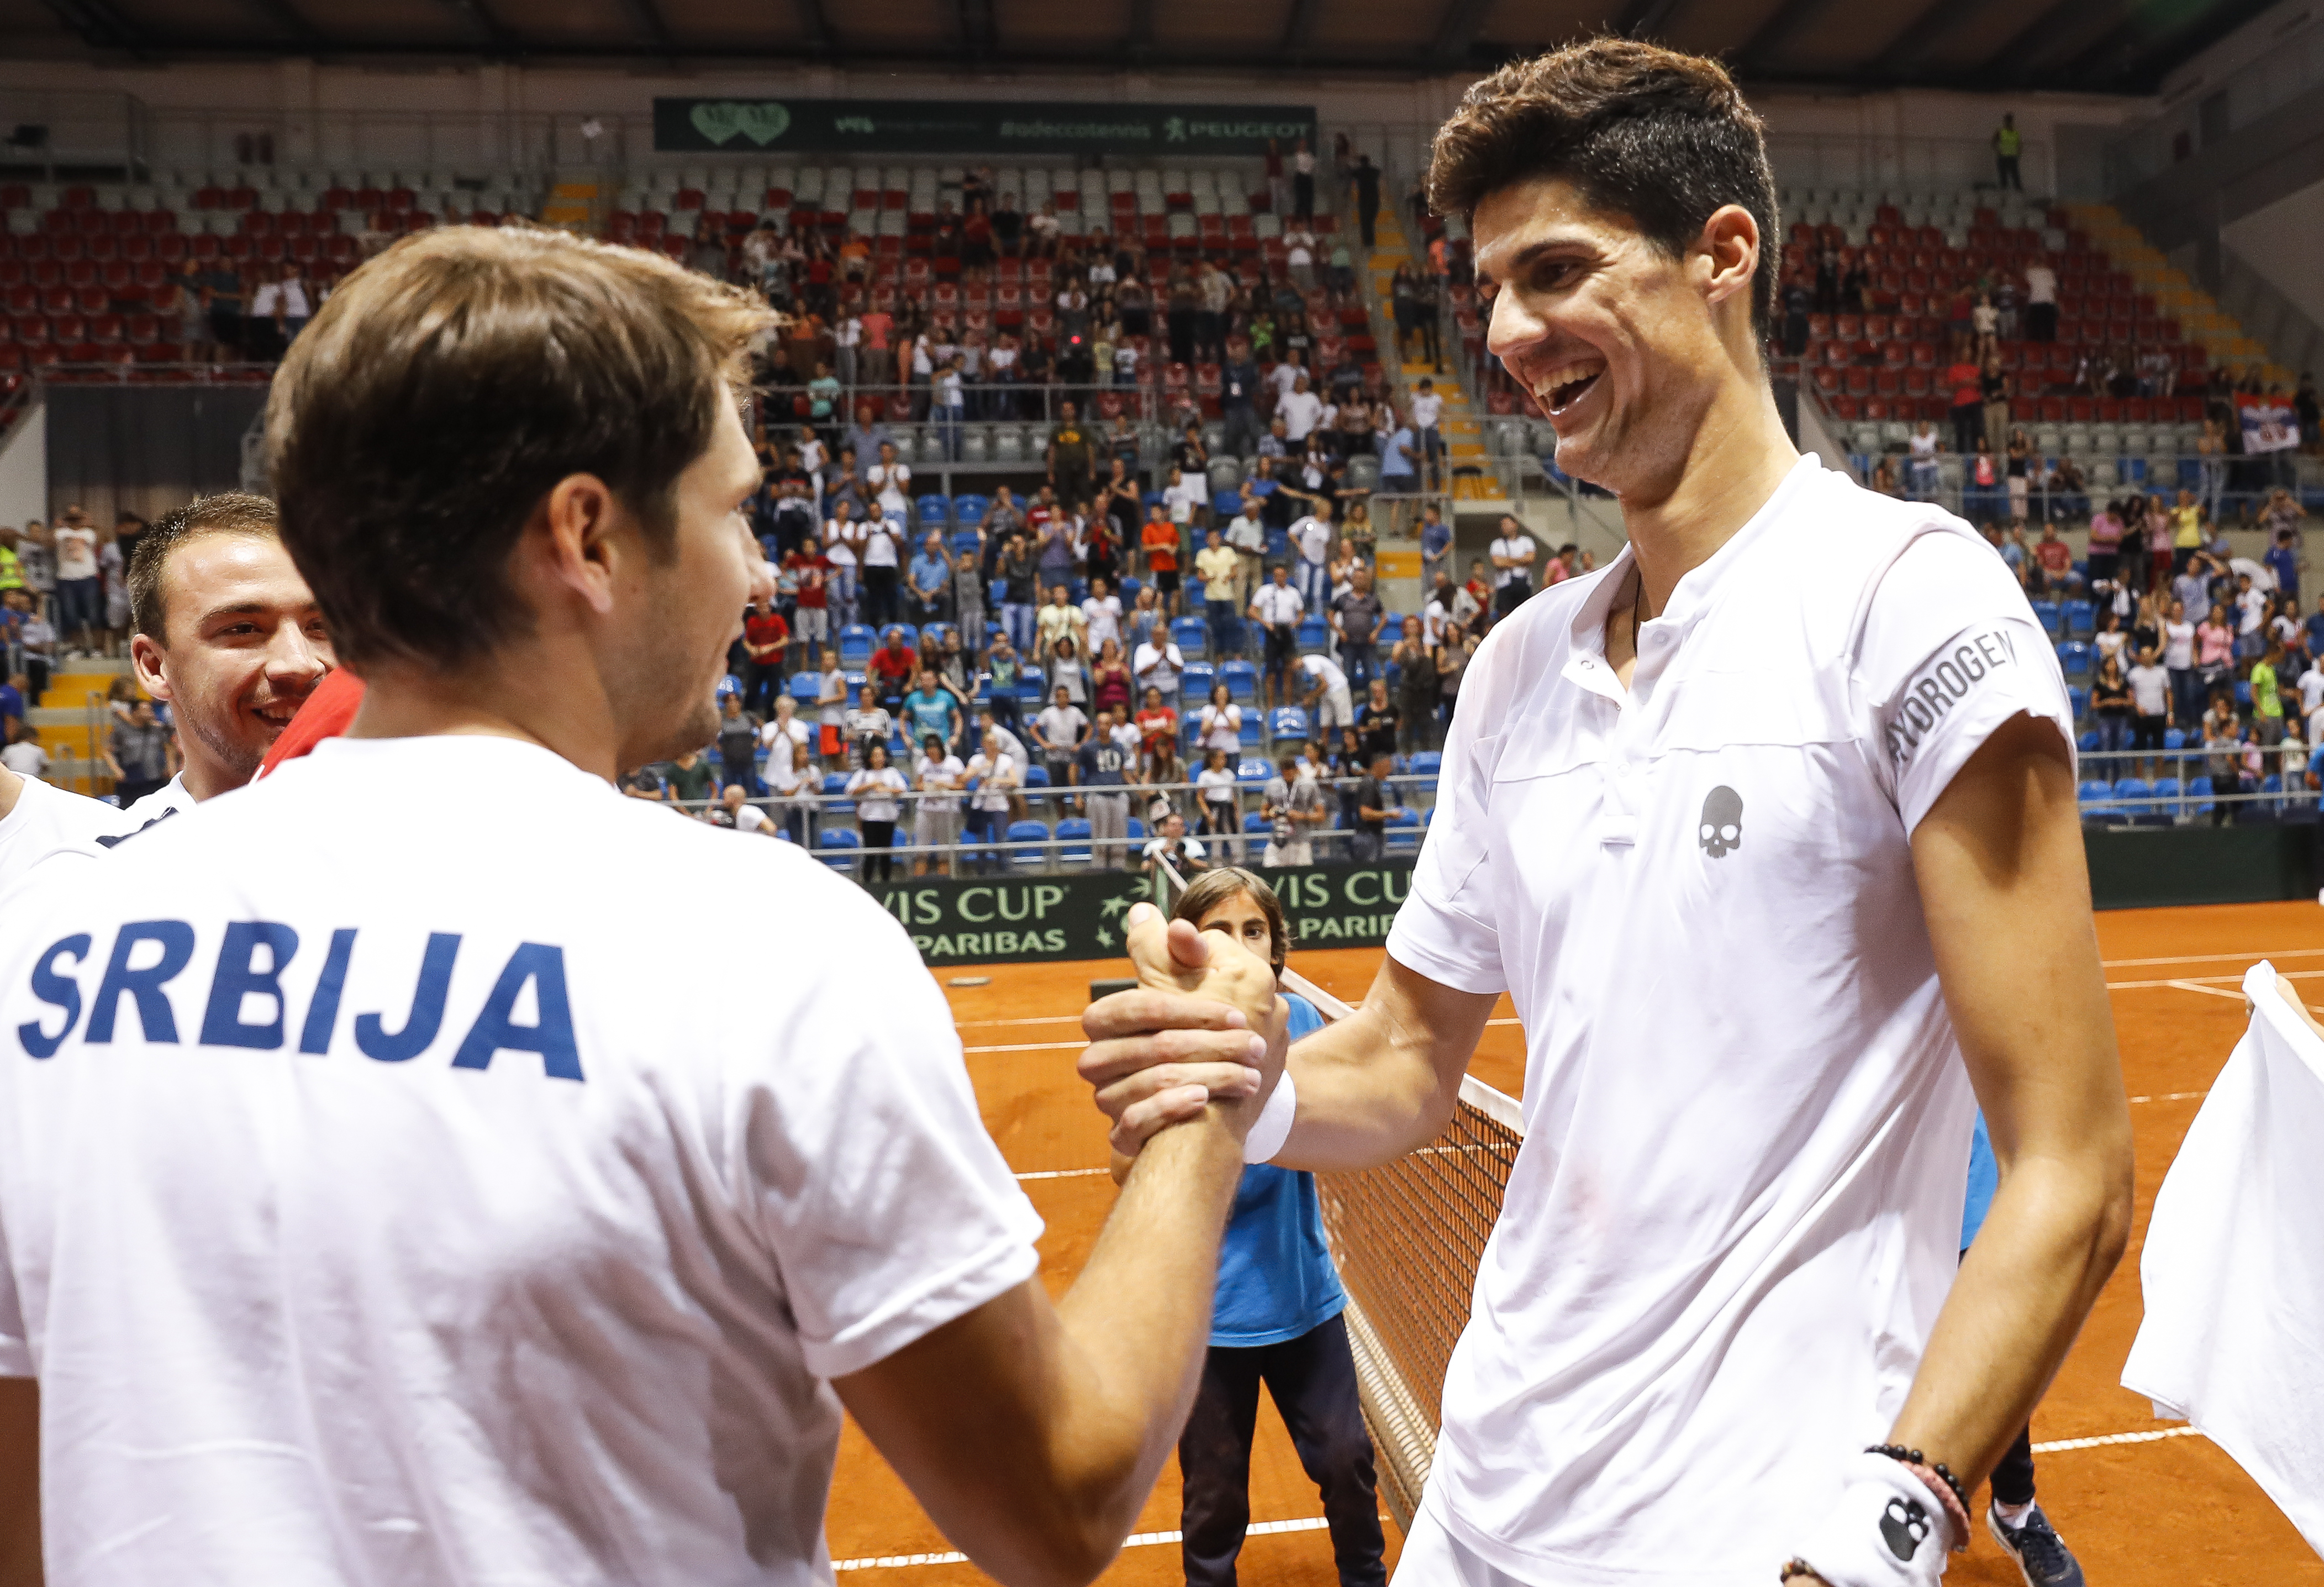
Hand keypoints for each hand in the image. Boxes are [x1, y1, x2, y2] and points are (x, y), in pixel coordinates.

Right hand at [1078, 903, 1286, 1156]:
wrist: (1218, 1112)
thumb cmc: (1208, 1041)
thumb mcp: (1201, 991)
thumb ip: (1176, 956)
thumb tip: (1143, 912)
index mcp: (1113, 1020)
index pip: (1138, 1006)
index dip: (1188, 1007)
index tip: (1236, 1012)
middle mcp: (1102, 1059)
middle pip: (1151, 1046)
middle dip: (1209, 1044)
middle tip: (1253, 1045)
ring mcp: (1110, 1101)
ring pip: (1147, 1086)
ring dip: (1207, 1078)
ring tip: (1248, 1076)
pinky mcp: (1122, 1135)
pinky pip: (1132, 1125)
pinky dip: (1172, 1110)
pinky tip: (1206, 1103)